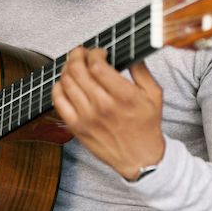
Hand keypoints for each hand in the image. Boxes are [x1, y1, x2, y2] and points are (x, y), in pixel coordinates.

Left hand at [51, 47, 165, 179]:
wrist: (140, 158)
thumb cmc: (146, 127)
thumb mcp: (154, 95)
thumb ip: (141, 71)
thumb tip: (130, 53)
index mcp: (124, 96)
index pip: (97, 65)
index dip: (94, 53)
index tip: (98, 52)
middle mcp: (103, 106)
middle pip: (78, 71)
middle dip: (77, 55)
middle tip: (81, 53)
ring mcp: (87, 117)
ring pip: (66, 83)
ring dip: (68, 68)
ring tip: (74, 65)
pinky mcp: (76, 127)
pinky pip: (58, 101)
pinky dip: (58, 87)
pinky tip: (65, 83)